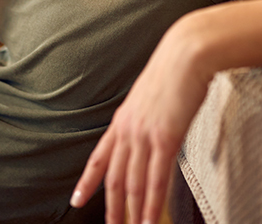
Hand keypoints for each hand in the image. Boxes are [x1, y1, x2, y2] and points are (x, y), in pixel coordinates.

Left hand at [71, 19, 211, 223]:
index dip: (87, 181)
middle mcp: (128, 129)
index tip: (76, 200)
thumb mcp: (150, 95)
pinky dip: (151, 204)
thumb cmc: (173, 70)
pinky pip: (155, 179)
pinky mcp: (165, 137)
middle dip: (111, 207)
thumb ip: (145, 115)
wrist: (184, 54)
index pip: (99, 156)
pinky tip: (149, 219)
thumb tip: (150, 128)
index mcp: (123, 118)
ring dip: (132, 212)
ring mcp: (144, 134)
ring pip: (132, 183)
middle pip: (113, 177)